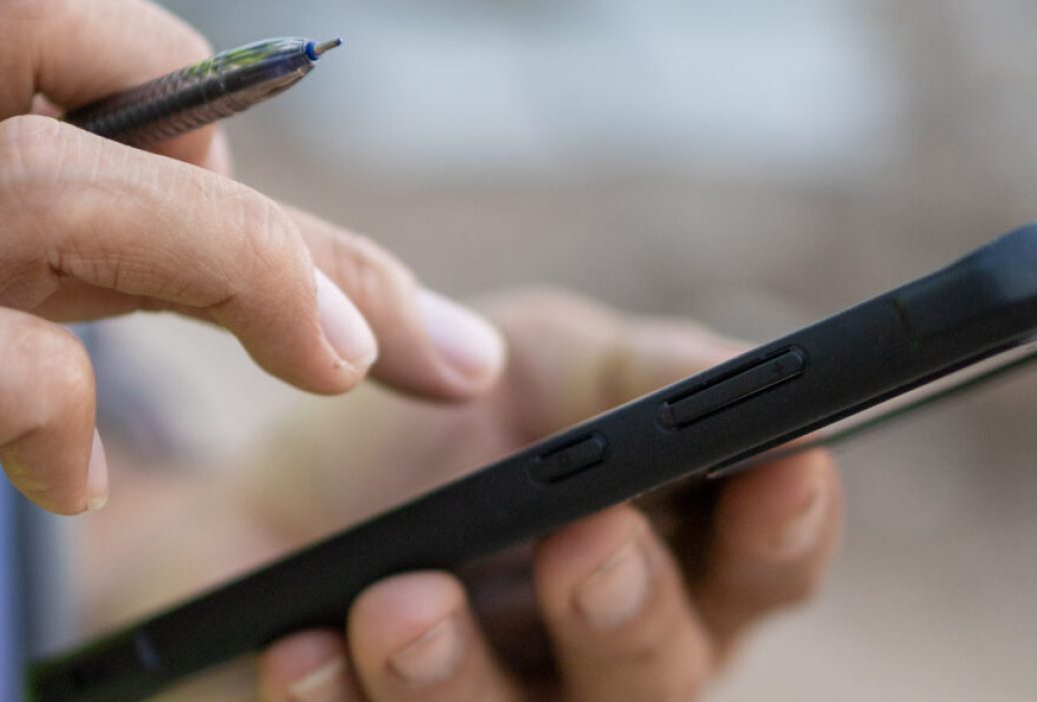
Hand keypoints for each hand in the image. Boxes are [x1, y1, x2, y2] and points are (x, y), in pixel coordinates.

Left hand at [92, 290, 844, 700]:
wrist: (248, 510)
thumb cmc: (423, 441)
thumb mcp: (530, 367)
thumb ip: (636, 373)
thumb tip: (742, 371)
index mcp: (675, 562)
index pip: (770, 565)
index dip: (788, 526)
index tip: (782, 467)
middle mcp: (609, 667)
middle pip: (666, 681)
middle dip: (628, 611)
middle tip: (581, 541)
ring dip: (461, 674)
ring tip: (399, 600)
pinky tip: (302, 650)